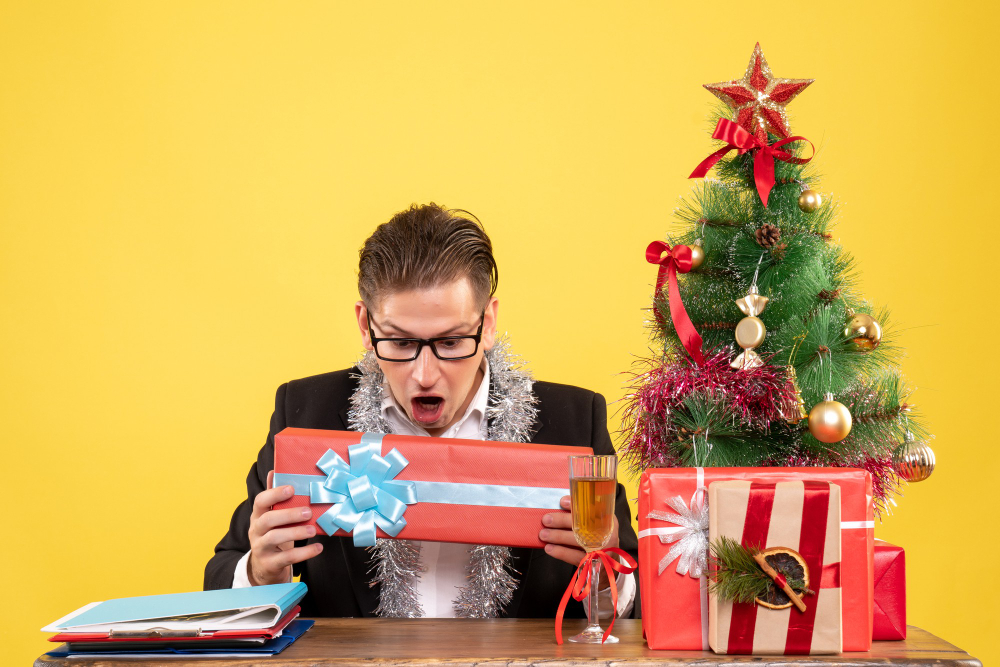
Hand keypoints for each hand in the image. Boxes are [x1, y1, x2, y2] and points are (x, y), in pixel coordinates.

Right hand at [247, 470, 323, 585]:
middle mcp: (256, 530)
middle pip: (267, 520)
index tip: (291, 489)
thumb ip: (274, 496)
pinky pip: (287, 558)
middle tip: (308, 511)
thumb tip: (274, 470)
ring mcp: (261, 548)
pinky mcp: (270, 563)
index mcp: (257, 515)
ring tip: (313, 529)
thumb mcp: (271, 516)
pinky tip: (318, 548)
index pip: (260, 501)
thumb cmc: (273, 534)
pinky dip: (305, 553)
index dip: (274, 494)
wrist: (264, 566)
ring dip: (296, 532)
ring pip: (275, 538)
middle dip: (288, 514)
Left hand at [539, 495, 618, 589]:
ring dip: (558, 537)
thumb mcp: (596, 522)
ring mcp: (600, 549)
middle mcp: (606, 534)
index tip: (562, 502)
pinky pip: (575, 557)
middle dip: (562, 521)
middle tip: (546, 519)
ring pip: (577, 541)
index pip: (592, 509)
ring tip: (544, 534)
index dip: (576, 505)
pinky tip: (549, 548)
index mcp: (607, 520)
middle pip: (583, 525)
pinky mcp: (592, 563)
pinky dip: (561, 552)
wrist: (608, 562)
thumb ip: (583, 512)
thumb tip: (564, 501)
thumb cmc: (597, 536)